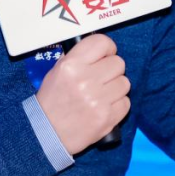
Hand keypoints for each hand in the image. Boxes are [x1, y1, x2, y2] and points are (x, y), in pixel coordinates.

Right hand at [35, 34, 130, 154]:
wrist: (48, 132)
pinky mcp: (107, 118)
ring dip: (116, 88)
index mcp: (71, 65)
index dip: (108, 48)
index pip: (102, 43)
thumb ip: (78, 58)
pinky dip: (118, 105)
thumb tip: (100, 50)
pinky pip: (126, 103)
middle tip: (102, 78)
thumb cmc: (52, 100)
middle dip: (112, 70)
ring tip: (102, 94)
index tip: (106, 55)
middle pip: (118, 63)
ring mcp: (98, 100)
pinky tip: (104, 107)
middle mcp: (85, 80)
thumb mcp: (56, 71)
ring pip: (125, 83)